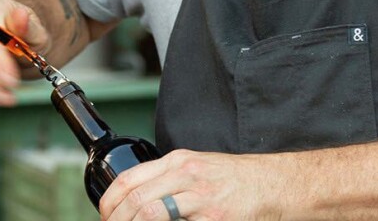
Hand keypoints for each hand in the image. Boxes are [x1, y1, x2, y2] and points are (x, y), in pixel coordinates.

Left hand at [99, 149, 292, 220]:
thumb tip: (140, 200)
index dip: (110, 201)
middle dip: (117, 220)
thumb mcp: (198, 167)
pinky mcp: (215, 218)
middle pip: (136, 199)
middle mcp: (186, 175)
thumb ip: (170, 178)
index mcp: (179, 161)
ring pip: (151, 213)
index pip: (130, 178)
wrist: (272, 184)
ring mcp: (201, 198)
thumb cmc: (236, 179)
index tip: (105, 215)